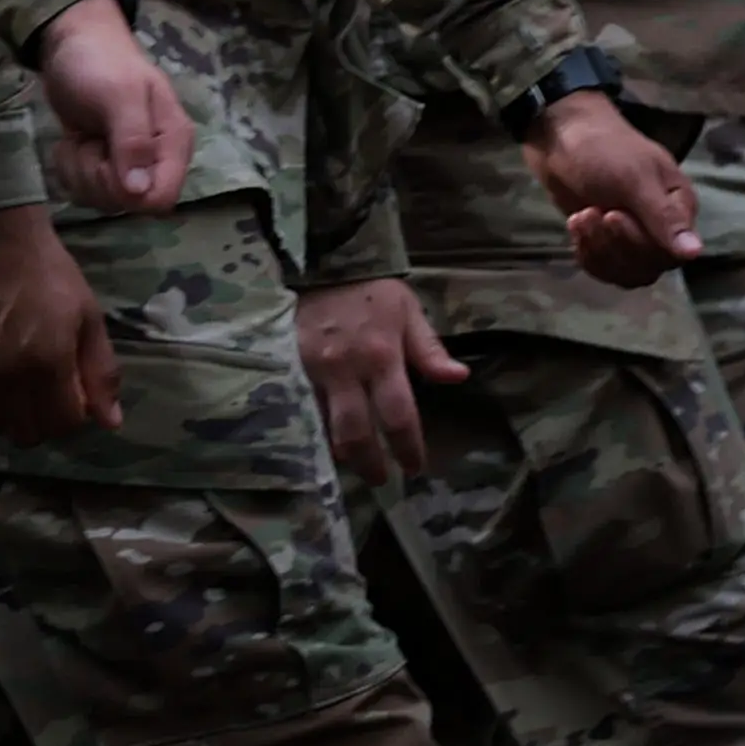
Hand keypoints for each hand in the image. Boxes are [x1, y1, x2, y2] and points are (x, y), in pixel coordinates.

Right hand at [0, 202, 117, 442]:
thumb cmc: (49, 273)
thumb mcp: (88, 317)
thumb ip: (100, 372)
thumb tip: (111, 421)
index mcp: (49, 362)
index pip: (62, 424)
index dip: (71, 418)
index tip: (69, 399)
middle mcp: (6, 372)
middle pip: (23, 433)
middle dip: (39, 422)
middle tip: (40, 397)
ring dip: (2, 417)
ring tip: (9, 393)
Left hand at [28, 0, 189, 217]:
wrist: (73, 45)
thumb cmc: (100, 63)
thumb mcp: (118, 95)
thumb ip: (132, 141)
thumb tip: (138, 192)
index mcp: (173, 143)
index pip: (161, 198)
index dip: (127, 191)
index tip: (107, 159)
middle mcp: (157, 160)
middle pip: (127, 203)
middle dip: (96, 175)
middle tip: (91, 141)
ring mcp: (130, 165)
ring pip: (102, 199)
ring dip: (79, 170)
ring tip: (82, 136)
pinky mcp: (103, 165)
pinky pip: (83, 189)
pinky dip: (69, 168)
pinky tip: (74, 142)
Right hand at [292, 272, 458, 489]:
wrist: (318, 265)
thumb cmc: (370, 292)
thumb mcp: (408, 312)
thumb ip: (429, 350)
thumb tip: (459, 378)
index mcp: (381, 357)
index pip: (398, 415)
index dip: (407, 447)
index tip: (415, 468)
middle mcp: (345, 370)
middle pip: (355, 432)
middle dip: (369, 463)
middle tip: (381, 480)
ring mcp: (310, 372)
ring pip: (322, 427)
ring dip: (338, 453)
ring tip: (353, 468)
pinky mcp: (285, 369)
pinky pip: (297, 410)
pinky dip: (310, 430)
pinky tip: (318, 444)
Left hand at [528, 90, 695, 291]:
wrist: (562, 137)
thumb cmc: (604, 150)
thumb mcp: (635, 180)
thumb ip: (665, 218)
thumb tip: (695, 253)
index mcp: (679, 208)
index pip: (670, 252)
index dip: (638, 243)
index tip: (611, 214)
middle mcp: (662, 227)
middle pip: (649, 266)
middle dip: (614, 246)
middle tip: (592, 213)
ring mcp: (634, 236)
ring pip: (627, 272)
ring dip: (598, 252)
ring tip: (581, 217)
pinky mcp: (607, 242)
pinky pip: (606, 269)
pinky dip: (588, 256)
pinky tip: (576, 227)